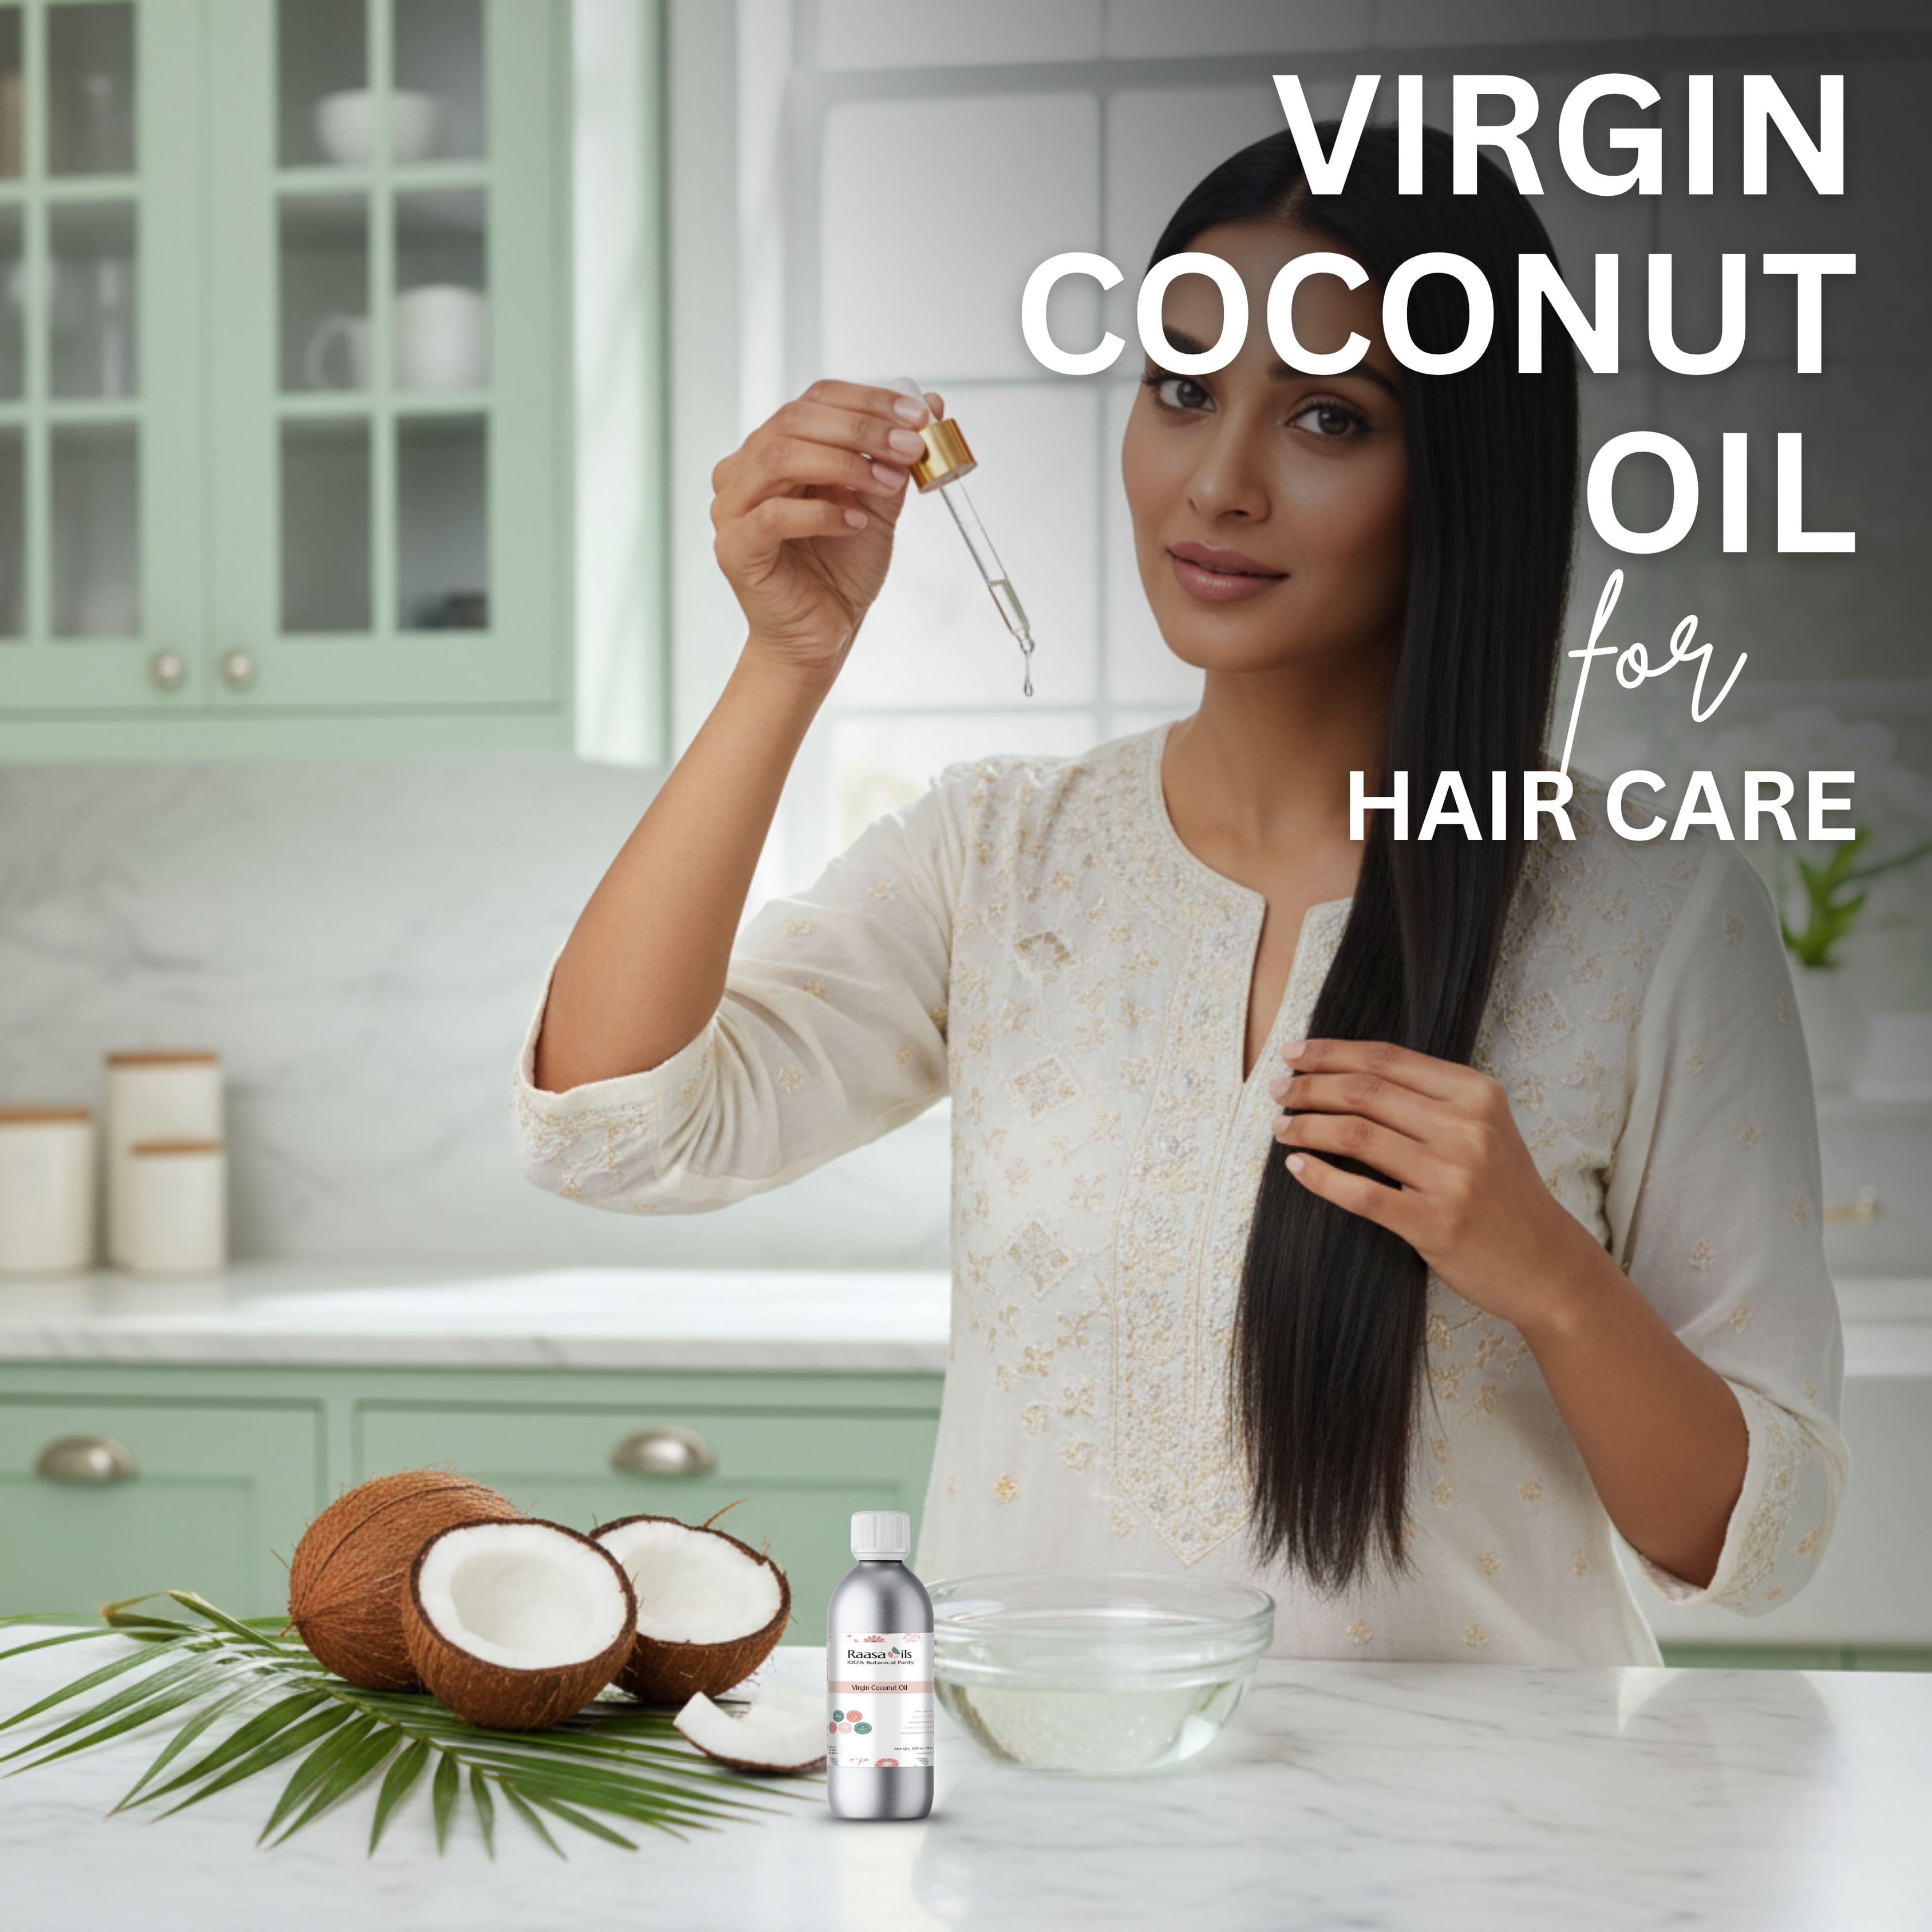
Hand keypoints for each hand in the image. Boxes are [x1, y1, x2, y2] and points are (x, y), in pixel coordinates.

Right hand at [710, 379, 942, 680]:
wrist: (822, 633)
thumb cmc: (840, 569)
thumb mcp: (878, 504)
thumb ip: (894, 457)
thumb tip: (930, 403)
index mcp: (776, 447)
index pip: (815, 399)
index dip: (868, 400)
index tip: (919, 414)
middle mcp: (745, 469)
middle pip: (796, 420)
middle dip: (862, 429)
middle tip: (911, 446)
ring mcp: (733, 507)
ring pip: (781, 458)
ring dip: (845, 464)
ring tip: (888, 483)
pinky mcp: (735, 548)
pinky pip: (774, 516)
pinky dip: (821, 513)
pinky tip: (855, 523)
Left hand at [1267, 1038, 1607, 1336]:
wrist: (1547, 1264)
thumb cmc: (1503, 1192)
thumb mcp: (1483, 1128)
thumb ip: (1430, 1098)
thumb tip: (1348, 1072)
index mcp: (1475, 1094)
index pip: (1386, 1059)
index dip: (1331, 1052)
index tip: (1294, 1052)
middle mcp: (1466, 1128)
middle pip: (1364, 1092)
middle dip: (1309, 1086)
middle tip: (1277, 1091)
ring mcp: (1451, 1176)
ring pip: (1355, 1135)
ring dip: (1306, 1127)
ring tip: (1280, 1127)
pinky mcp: (1434, 1223)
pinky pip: (1359, 1193)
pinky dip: (1319, 1176)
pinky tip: (1296, 1166)